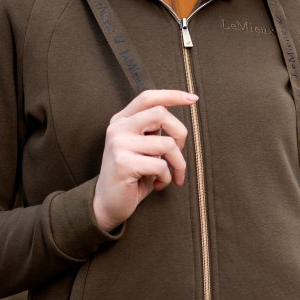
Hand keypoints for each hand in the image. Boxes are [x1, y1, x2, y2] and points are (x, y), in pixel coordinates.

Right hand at [92, 90, 196, 232]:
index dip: (171, 95)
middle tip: (180, 152)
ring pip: (166, 143)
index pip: (148, 98)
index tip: (192, 98)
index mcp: (122, 120)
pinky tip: (157, 184)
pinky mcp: (123, 163)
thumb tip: (178, 126)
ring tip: (171, 175)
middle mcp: (118, 128)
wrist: (107, 204)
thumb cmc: (132, 175)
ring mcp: (118, 144)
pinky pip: (160, 165)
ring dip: (177, 163)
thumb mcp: (143, 148)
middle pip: (160, 114)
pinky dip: (166, 177)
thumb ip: (154, 132)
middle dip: (180, 133)